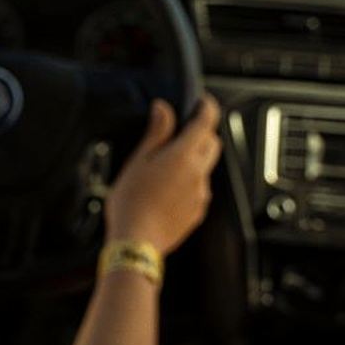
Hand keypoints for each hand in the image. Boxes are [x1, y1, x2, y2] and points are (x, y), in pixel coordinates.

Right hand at [104, 94, 221, 255]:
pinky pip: (200, 189)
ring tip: (166, 168)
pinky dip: (189, 182)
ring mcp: (201, 194)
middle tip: (181, 133)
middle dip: (202, 134)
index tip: (201, 102)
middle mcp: (198, 173)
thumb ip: (157, 133)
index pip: (206, 122)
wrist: (137, 242)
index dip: (206, 107)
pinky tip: (167, 190)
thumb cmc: (131, 202)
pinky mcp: (198, 211)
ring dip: (194, 160)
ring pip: (206, 167)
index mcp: (184, 156)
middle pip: (212, 144)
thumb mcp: (138, 160)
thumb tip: (164, 109)